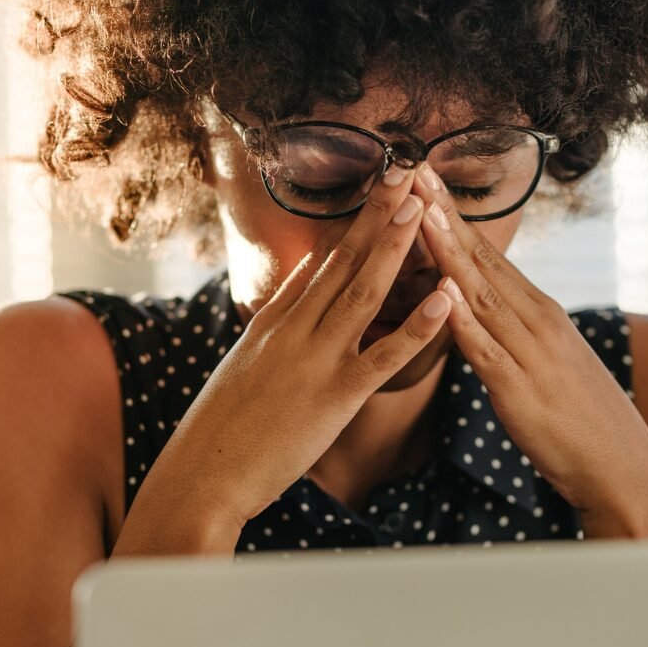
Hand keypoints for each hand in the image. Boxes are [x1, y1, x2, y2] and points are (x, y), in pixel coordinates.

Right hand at [129, 165, 453, 529]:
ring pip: (363, 293)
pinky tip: (445, 299)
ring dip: (395, 248)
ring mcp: (315, 360)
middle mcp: (294, 331)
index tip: (378, 189)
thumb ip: (273, 323)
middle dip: (377, 215)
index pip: (320, 264)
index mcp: (273, 323)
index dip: (353, 225)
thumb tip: (299, 283)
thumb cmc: (220, 430)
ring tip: (422, 207)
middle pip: (342, 262)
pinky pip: (385, 356)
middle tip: (406, 171)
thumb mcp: (242, 366)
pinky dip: (418, 326)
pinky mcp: (335, 397)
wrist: (202, 475)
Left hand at [412, 162, 647, 533]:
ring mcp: (530, 353)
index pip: (488, 256)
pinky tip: (443, 295)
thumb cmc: (579, 419)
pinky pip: (487, 351)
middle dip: (444, 214)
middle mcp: (536, 322)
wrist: (621, 467)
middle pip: (482, 261)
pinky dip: (464, 322)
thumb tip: (481, 312)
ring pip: (481, 294)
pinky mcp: (520, 391)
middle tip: (411, 168)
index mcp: (539, 313)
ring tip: (420, 212)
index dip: (453, 216)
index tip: (424, 178)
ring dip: (448, 252)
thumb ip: (513, 334)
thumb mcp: (546, 362)